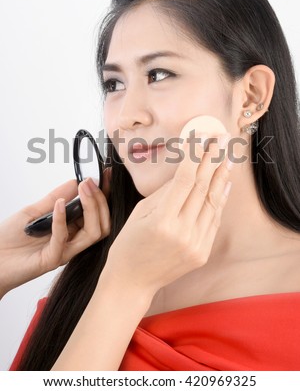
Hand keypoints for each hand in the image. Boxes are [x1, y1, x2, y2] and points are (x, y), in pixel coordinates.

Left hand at [0, 168, 111, 297]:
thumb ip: (54, 198)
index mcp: (71, 229)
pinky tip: (58, 204)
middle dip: (100, 200)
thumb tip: (75, 181)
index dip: (104, 194)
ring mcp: (65, 251)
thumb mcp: (33, 211)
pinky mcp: (53, 260)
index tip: (106, 175)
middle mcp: (72, 241)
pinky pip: (64, 238)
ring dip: (91, 208)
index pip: (96, 212)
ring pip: (93, 233)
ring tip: (83, 189)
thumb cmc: (8, 239)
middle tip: (90, 182)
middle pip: (102, 223)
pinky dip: (62, 218)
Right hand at [102, 135, 231, 296]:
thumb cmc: (130, 243)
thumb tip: (186, 170)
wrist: (132, 281)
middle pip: (203, 188)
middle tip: (222, 139)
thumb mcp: (140, 212)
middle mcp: (182, 233)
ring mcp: (195, 244)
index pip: (185, 179)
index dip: (195, 155)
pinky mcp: (202, 252)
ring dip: (221, 176)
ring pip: (213, 202)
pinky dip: (220, 199)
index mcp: (162, 221)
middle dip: (213, 159)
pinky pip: (214, 220)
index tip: (202, 137)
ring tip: (228, 156)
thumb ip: (165, 192)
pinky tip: (224, 182)